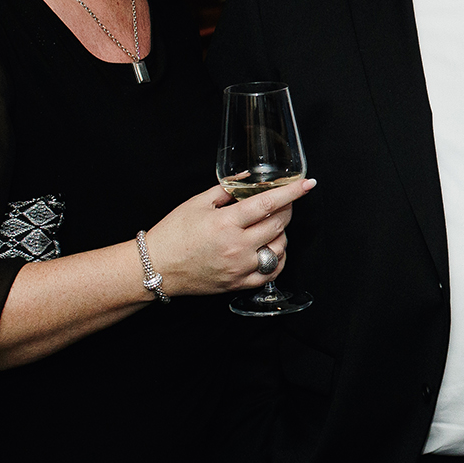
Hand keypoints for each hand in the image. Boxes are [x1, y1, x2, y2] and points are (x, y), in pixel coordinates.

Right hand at [144, 178, 314, 295]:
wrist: (156, 267)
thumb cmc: (173, 234)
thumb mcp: (197, 203)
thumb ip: (227, 190)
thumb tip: (249, 179)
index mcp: (226, 223)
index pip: (268, 204)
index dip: (291, 192)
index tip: (307, 184)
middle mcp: (236, 246)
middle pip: (278, 224)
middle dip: (287, 209)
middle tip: (284, 202)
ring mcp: (239, 267)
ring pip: (279, 248)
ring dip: (281, 234)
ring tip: (270, 226)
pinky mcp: (239, 283)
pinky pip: (271, 272)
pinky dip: (277, 258)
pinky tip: (271, 248)